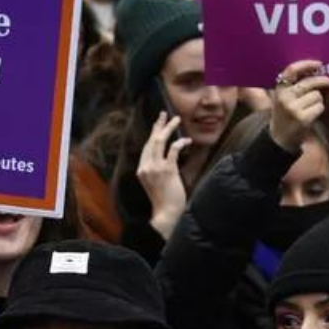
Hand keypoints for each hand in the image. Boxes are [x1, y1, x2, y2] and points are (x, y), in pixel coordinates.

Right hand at [138, 113, 189, 237]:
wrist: (166, 213)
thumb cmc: (164, 201)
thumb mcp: (155, 184)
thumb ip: (156, 171)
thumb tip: (166, 159)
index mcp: (141, 170)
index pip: (146, 147)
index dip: (153, 134)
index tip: (158, 125)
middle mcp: (146, 167)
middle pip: (151, 141)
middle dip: (158, 126)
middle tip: (164, 114)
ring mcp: (155, 168)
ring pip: (160, 142)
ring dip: (168, 128)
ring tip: (176, 120)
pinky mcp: (167, 170)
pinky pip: (173, 150)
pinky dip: (180, 143)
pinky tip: (187, 140)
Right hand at [270, 61, 328, 152]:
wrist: (279, 138)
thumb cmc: (285, 114)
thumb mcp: (283, 97)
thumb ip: (295, 85)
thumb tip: (317, 71)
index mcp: (279, 89)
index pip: (291, 70)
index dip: (306, 64)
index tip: (319, 64)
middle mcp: (284, 97)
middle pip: (310, 82)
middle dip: (324, 81)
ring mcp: (293, 108)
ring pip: (317, 95)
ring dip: (319, 100)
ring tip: (310, 107)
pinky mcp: (302, 118)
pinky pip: (319, 107)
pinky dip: (319, 110)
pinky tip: (312, 115)